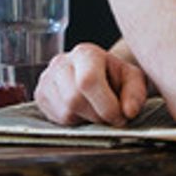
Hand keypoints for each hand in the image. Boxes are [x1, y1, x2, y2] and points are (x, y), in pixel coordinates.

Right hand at [34, 42, 148, 125]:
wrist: (97, 74)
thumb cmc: (114, 77)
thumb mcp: (132, 80)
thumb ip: (135, 93)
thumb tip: (129, 111)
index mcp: (86, 53)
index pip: (88, 81)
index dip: (106, 105)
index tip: (120, 116)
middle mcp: (61, 62)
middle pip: (74, 99)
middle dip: (97, 115)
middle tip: (110, 116)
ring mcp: (47, 79)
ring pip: (65, 112)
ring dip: (86, 120)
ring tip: (96, 111)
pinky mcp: (40, 95)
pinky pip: (56, 118)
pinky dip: (74, 122)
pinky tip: (82, 112)